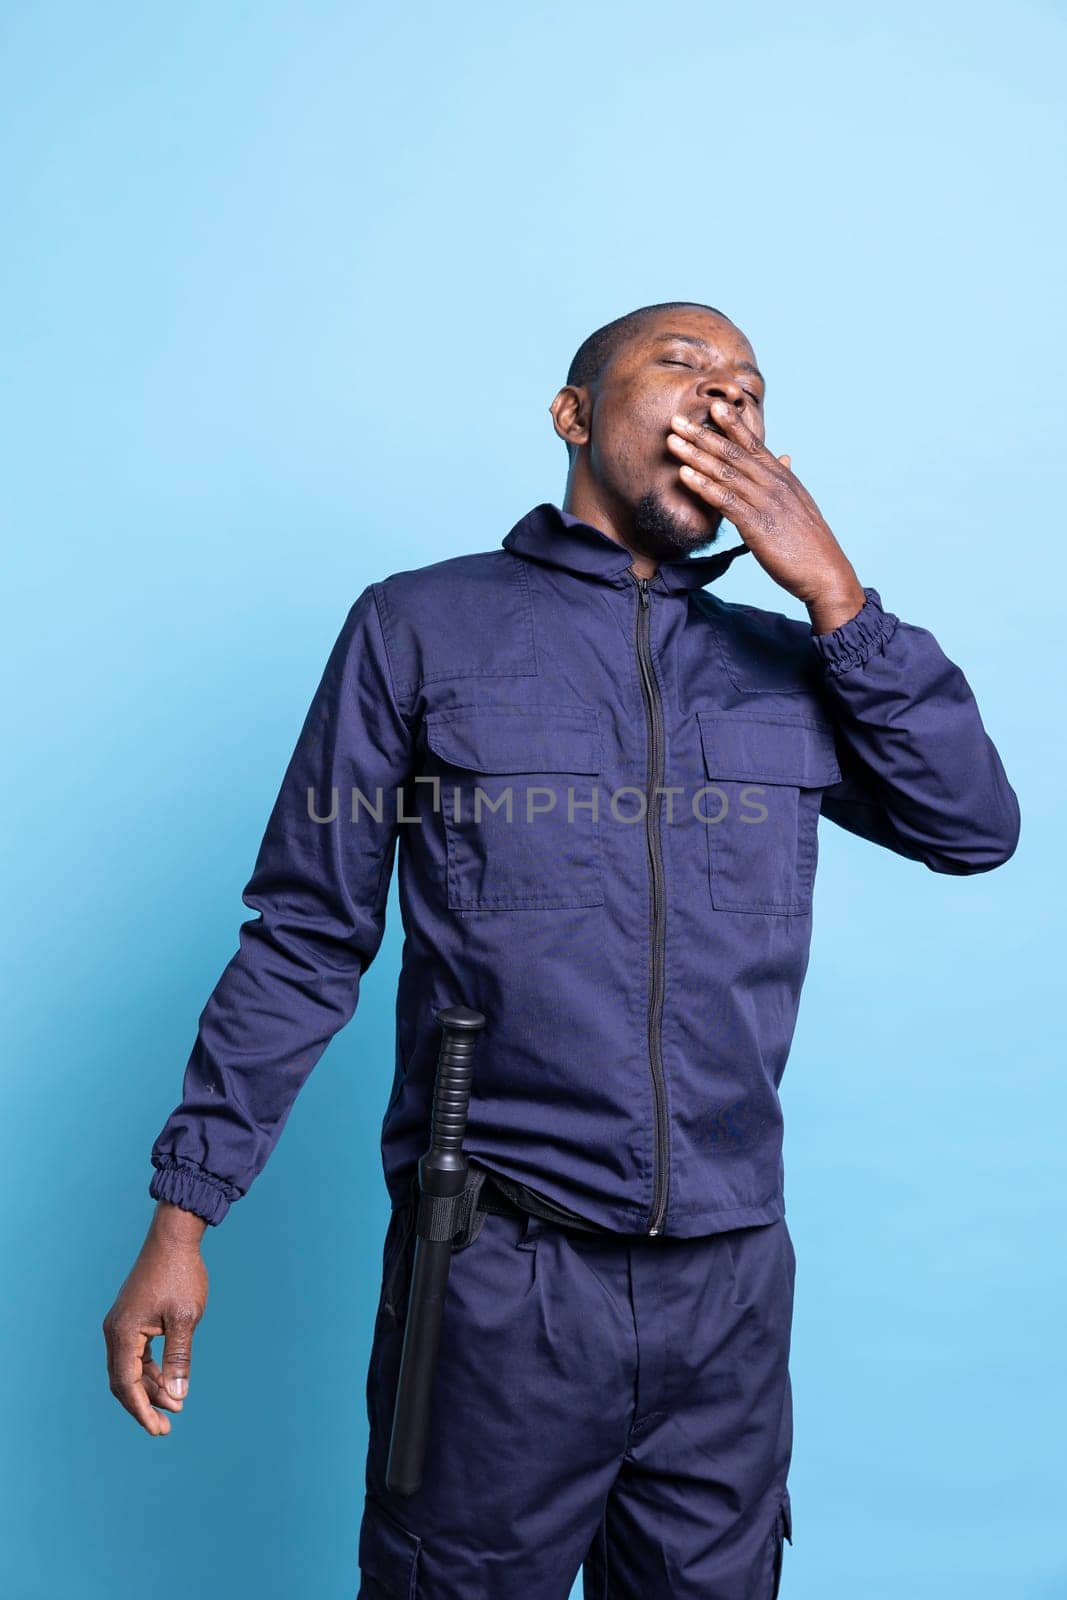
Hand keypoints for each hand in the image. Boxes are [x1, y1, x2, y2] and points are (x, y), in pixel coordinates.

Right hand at [102, 1202, 208, 1435]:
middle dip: (144, 1405)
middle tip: (166, 1427)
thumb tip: (178, 1395)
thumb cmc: (181, 1275)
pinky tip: (169, 1382)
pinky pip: (137, 1354)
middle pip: (124, 1381)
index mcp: (122, 1333)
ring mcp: (122, 1324)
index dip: (142, 1410)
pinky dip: (151, 1370)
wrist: (174, 1238)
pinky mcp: (132, 1319)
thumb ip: (179, 1358)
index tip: (158, 1430)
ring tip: (175, 1406)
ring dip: (150, 1388)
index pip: (126, 1384)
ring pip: (131, 1369)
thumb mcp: (184, 1319)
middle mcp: (115, 1331)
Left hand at [666, 400, 866, 630]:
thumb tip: (784, 457)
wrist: (824, 572)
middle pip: (732, 453)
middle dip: (702, 435)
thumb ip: (786, 479)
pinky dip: (703, 486)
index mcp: (782, 478)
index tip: (713, 406)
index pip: (754, 444)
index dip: (732, 424)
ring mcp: (765, 503)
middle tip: (677, 419)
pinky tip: (684, 475)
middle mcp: (774, 484)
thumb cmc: (809, 543)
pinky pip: (724, 501)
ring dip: (695, 455)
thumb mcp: (799, 504)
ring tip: (672, 441)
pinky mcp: (756, 525)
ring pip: (725, 472)